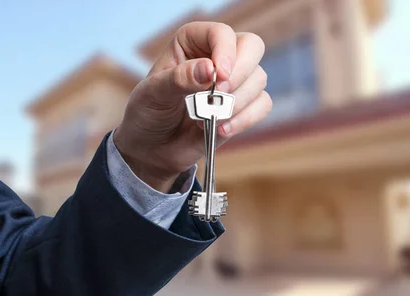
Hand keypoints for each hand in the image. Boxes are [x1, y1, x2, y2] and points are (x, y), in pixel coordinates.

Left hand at [113, 21, 271, 192]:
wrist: (152, 149)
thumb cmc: (147, 114)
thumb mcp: (153, 94)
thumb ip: (179, 79)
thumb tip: (209, 70)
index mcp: (192, 42)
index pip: (222, 33)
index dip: (225, 51)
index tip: (219, 76)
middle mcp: (217, 56)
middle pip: (252, 47)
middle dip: (240, 74)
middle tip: (219, 95)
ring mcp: (233, 81)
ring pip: (258, 78)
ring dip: (237, 103)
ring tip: (207, 120)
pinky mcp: (242, 107)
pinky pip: (262, 105)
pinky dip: (245, 119)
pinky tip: (221, 129)